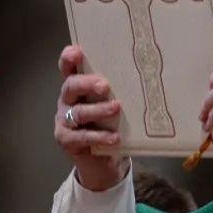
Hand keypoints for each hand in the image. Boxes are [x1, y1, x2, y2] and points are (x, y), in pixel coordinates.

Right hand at [54, 45, 128, 190]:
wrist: (101, 161)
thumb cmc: (108, 124)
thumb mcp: (112, 104)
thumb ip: (119, 90)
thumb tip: (148, 76)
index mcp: (77, 87)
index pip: (67, 68)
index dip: (68, 59)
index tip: (77, 52)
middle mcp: (67, 101)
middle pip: (70, 86)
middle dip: (87, 84)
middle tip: (104, 85)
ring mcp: (64, 120)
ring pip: (78, 112)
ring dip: (98, 110)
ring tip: (115, 108)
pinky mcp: (66, 140)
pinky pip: (82, 136)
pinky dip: (100, 136)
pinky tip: (114, 138)